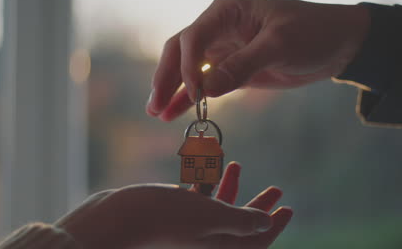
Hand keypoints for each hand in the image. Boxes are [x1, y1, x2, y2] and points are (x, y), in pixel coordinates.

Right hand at [55, 162, 291, 248]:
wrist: (115, 219)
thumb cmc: (164, 218)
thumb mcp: (210, 218)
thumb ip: (240, 221)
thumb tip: (265, 225)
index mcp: (219, 247)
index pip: (256, 240)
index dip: (274, 225)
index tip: (287, 208)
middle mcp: (205, 241)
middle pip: (240, 224)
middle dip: (258, 204)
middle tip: (276, 189)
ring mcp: (187, 228)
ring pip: (217, 207)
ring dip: (230, 185)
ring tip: (236, 163)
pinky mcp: (171, 214)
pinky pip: (195, 197)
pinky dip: (203, 179)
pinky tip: (207, 161)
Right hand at [146, 0, 368, 120]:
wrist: (337, 44)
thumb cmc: (313, 33)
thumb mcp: (280, 44)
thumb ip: (242, 65)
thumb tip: (205, 90)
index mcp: (227, 10)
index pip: (194, 37)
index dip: (187, 66)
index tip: (193, 94)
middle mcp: (219, 26)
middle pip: (180, 51)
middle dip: (166, 78)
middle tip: (154, 106)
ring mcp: (223, 48)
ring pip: (187, 69)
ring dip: (172, 90)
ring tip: (156, 112)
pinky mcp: (231, 67)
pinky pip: (204, 83)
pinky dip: (190, 97)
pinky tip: (176, 112)